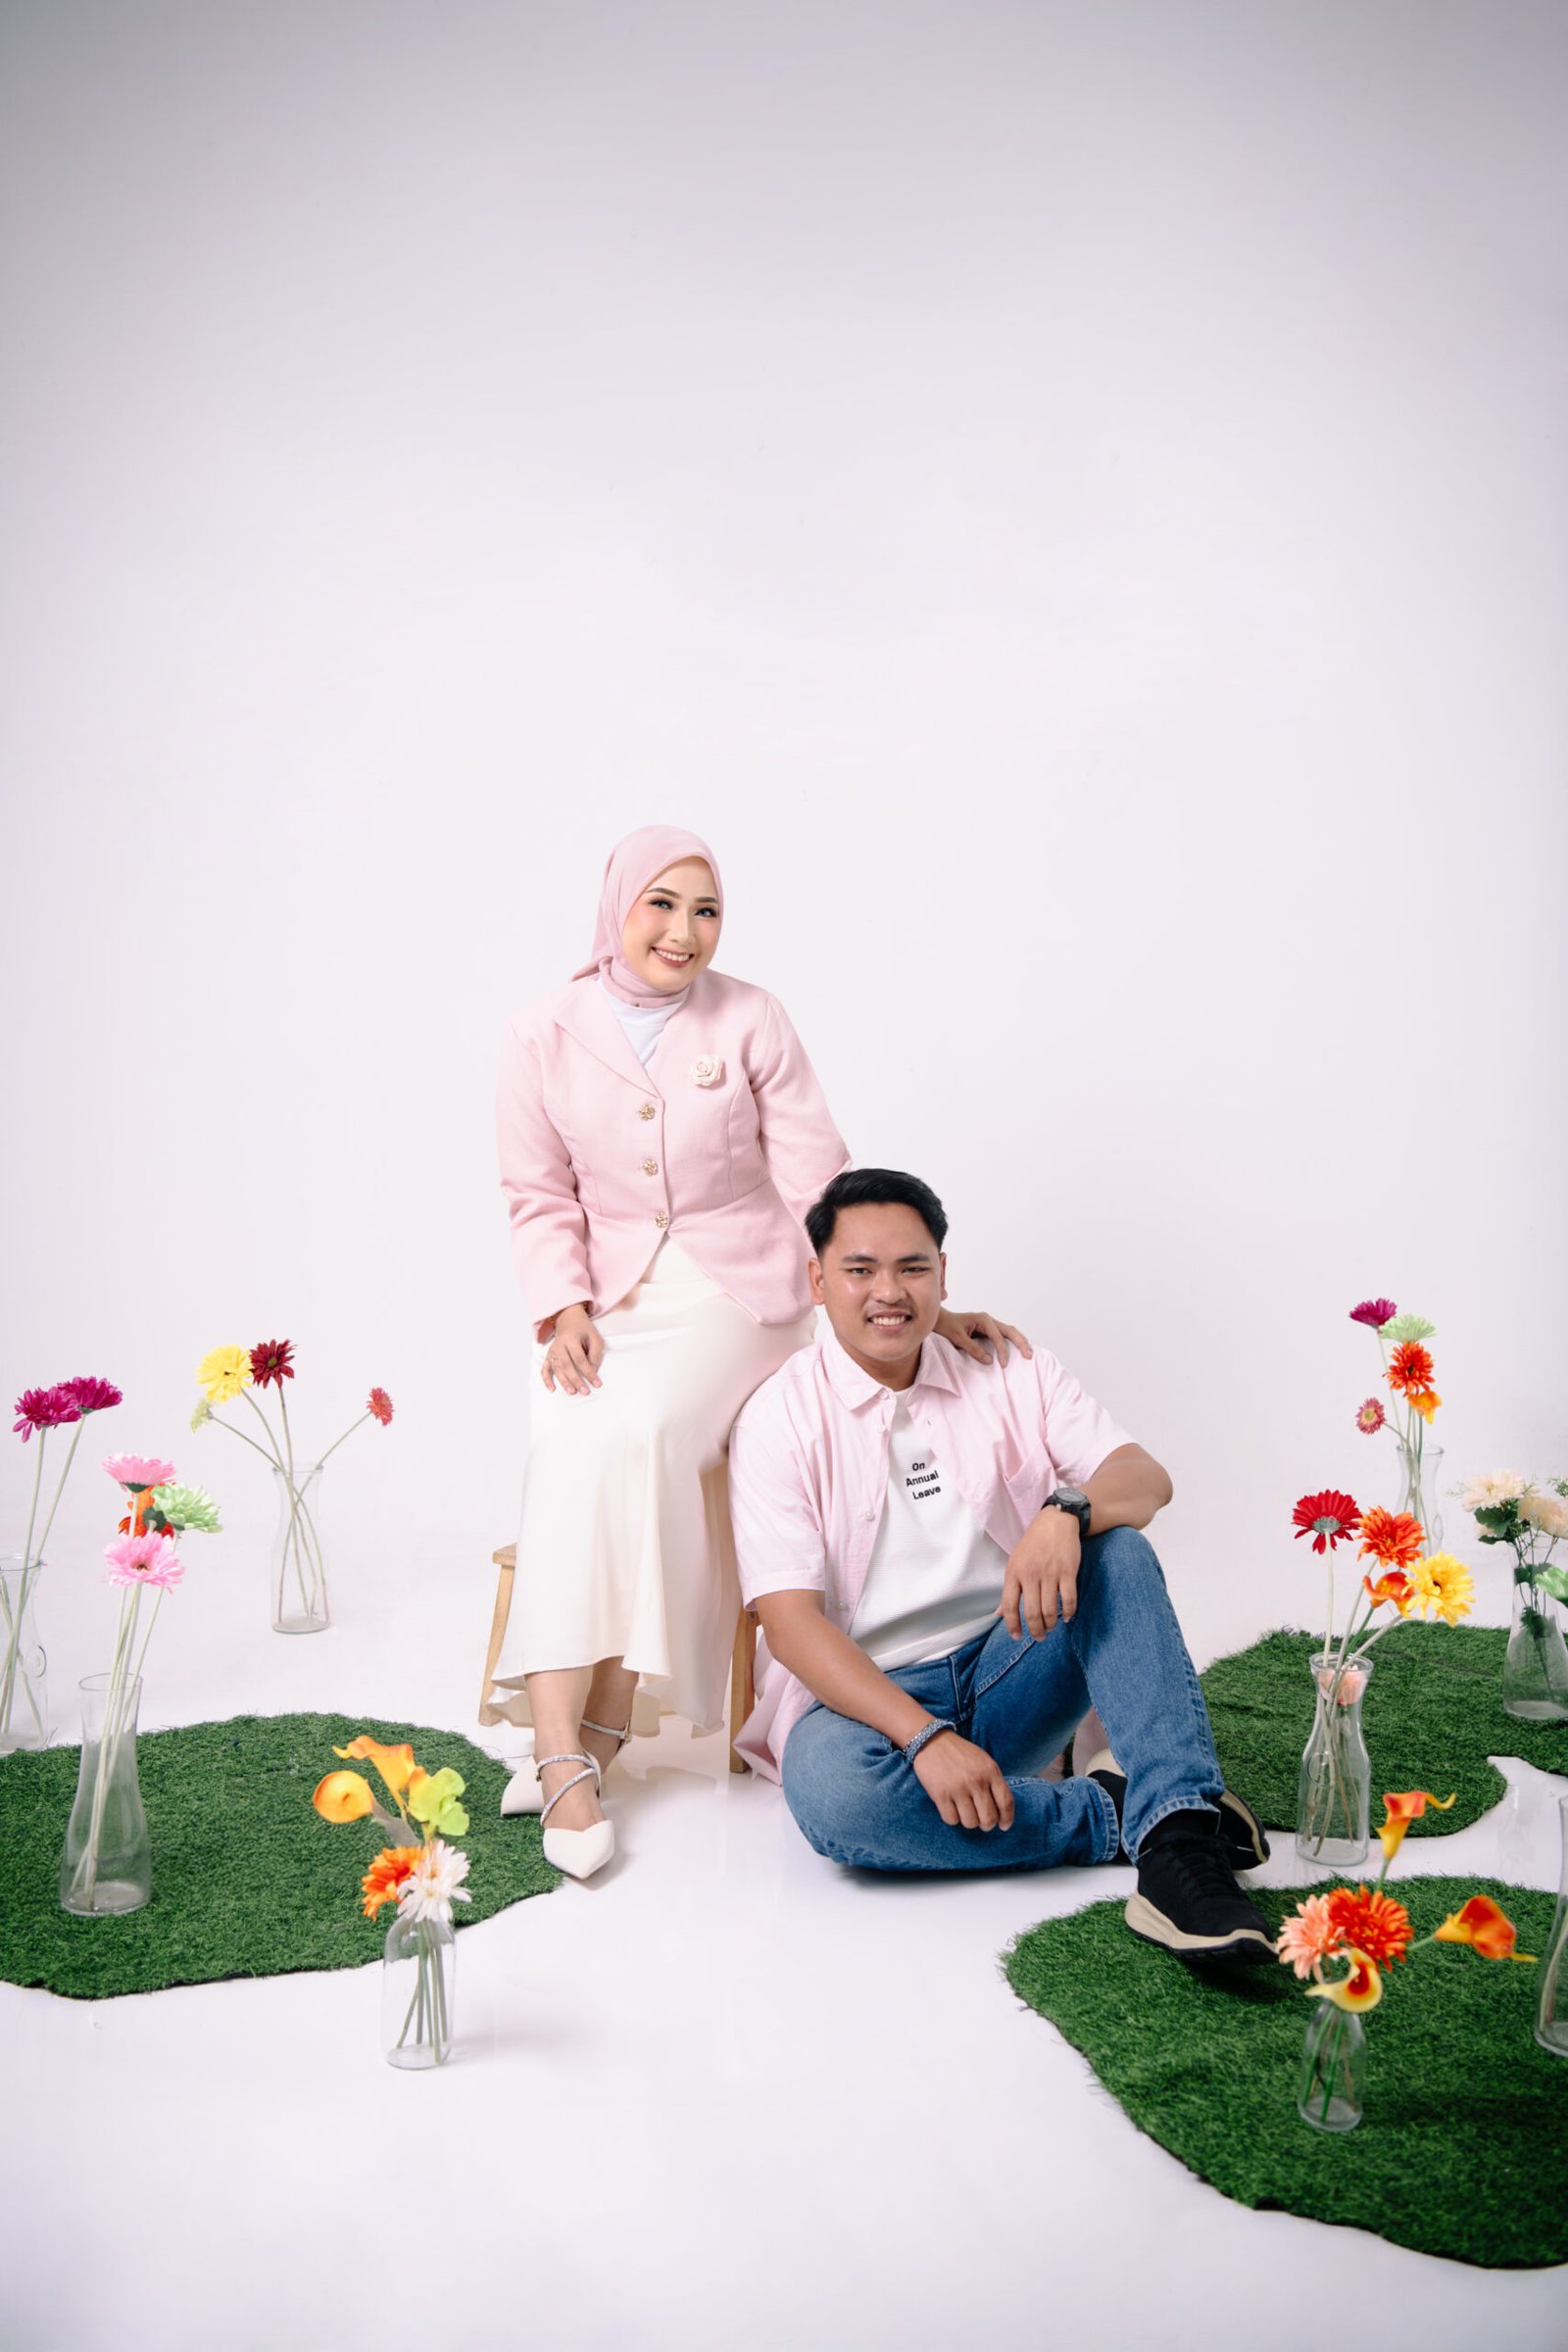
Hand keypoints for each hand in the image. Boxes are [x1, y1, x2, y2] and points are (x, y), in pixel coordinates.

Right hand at [541, 1303, 603, 1395]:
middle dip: (576, 1380)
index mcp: (571, 1339)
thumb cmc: (584, 1330)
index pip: (580, 1359)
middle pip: (567, 1365)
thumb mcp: (595, 1337)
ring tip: (572, 1392)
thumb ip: (595, 1354)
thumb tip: (593, 1371)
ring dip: (563, 1382)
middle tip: (585, 1391)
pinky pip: (545, 1369)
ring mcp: (552, 1351)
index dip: (588, 1372)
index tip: (597, 1383)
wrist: (569, 1319)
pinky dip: (546, 1380)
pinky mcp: (549, 1356)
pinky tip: (552, 1389)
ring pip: (557, 1369)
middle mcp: (559, 1345)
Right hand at [911, 1729, 1015, 1831]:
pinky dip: (952, 1818)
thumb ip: (993, 1782)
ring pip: (970, 1822)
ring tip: (964, 1811)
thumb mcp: (983, 1761)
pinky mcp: (940, 1794)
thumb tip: (1001, 1810)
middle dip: (987, 1825)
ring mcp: (958, 1788)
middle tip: (982, 1822)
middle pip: (989, 1818)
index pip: (1006, 1802)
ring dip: (968, 1821)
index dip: (1007, 1819)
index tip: (1004, 1826)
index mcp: (990, 1771)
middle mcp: (976, 1780)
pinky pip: (952, 1820)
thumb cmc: (960, 1753)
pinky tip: (951, 1807)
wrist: (932, 1740)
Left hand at [935, 1308, 1032, 1366]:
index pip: (998, 1336)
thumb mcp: (958, 1338)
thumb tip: (989, 1360)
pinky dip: (1012, 1342)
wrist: (939, 1320)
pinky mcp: (988, 1330)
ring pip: (1009, 1331)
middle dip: (1021, 1342)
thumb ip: (973, 1348)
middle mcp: (988, 1320)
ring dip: (1019, 1341)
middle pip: (1010, 1330)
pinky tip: (1018, 1350)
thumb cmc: (947, 1326)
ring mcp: (989, 1324)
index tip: (1003, 1364)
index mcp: (983, 1319)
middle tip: (1029, 1355)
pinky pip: (1003, 1335)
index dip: (1002, 1351)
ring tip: (1028, 1352)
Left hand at [1000, 1509, 1080, 1638]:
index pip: (1009, 1605)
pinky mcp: (1068, 1572)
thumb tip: (999, 1613)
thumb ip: (1009, 1589)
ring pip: (1050, 1610)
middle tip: (1039, 1636)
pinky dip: (1069, 1612)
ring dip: (1051, 1624)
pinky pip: (1069, 1599)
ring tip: (1051, 1627)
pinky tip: (1067, 1617)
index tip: (1016, 1636)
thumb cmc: (1034, 1544)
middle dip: (1036, 1630)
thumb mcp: (1015, 1562)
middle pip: (1031, 1612)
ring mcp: (1050, 1573)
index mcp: (1014, 1572)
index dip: (1012, 1625)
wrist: (1056, 1522)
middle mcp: (1030, 1574)